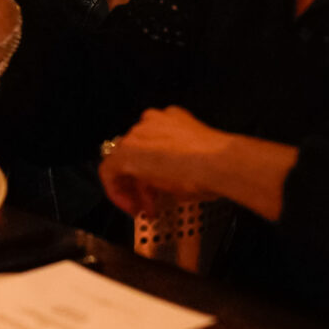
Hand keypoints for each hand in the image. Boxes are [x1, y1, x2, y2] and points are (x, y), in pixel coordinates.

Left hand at [101, 108, 298, 223]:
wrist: (219, 163)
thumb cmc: (217, 165)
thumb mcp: (194, 162)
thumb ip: (177, 167)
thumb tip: (174, 184)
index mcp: (171, 119)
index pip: (152, 143)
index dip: (153, 169)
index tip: (159, 186)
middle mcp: (151, 121)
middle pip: (137, 152)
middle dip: (143, 181)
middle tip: (151, 202)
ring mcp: (138, 134)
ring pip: (125, 161)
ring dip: (134, 188)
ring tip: (145, 209)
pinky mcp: (126, 153)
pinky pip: (109, 171)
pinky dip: (116, 190)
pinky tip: (130, 206)